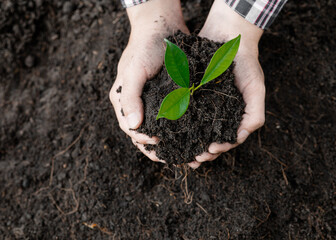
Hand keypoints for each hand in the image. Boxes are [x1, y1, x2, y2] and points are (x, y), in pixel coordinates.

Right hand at [109, 0, 188, 162]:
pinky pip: (170, 116)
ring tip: (181, 151)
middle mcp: (137, 103)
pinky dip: (177, 127)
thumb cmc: (144, 47)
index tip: (158, 144)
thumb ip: (130, 98)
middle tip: (172, 156)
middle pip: (143, 133)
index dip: (142, 140)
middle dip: (156, 147)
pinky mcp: (166, 95)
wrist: (161, 25)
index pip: (130, 129)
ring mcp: (152, 100)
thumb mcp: (133, 71)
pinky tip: (189, 134)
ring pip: (158, 128)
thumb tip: (134, 127)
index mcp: (124, 100)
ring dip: (168, 140)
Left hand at [189, 0, 264, 167]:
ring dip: (188, 143)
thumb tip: (241, 137)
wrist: (227, 35)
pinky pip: (182, 112)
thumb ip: (254, 113)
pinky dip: (177, 124)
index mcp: (233, 115)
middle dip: (201, 151)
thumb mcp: (255, 88)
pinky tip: (170, 131)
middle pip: (208, 138)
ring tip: (180, 152)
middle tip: (193, 158)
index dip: (218, 148)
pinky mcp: (188, 94)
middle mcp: (216, 112)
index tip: (209, 151)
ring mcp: (202, 104)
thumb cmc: (245, 63)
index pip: (226, 139)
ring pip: (194, 130)